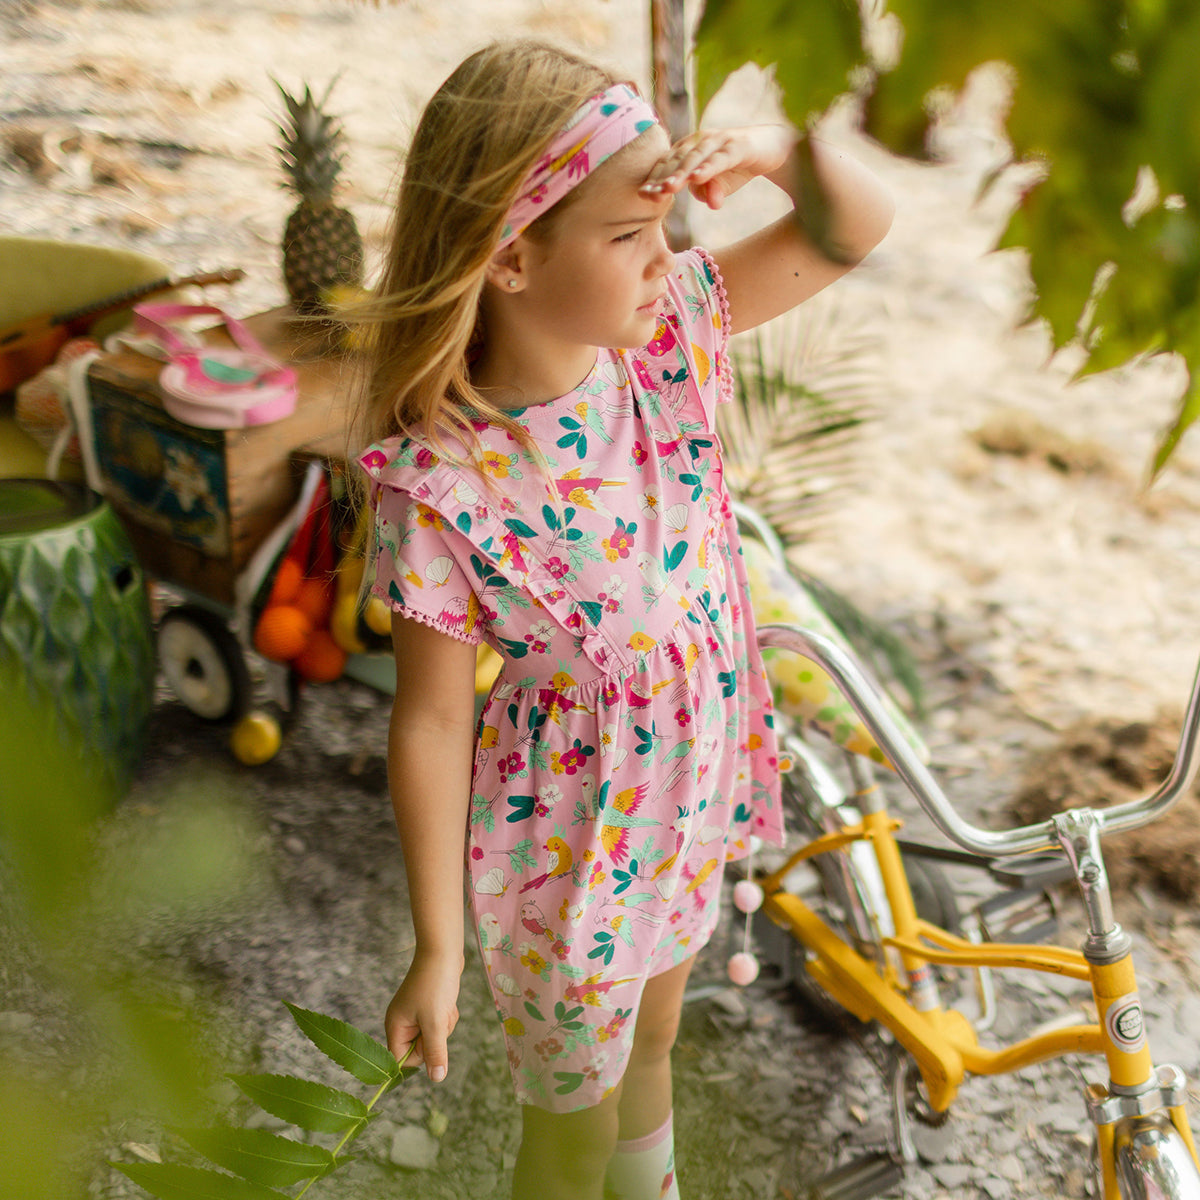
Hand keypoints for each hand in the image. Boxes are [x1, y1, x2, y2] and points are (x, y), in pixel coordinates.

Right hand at [384, 948, 463, 1082]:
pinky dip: (447, 1015)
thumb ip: (435, 1052)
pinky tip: (448, 1000)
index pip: (401, 1060)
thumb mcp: (436, 1021)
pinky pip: (440, 1022)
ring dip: (444, 1024)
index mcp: (395, 1026)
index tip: (431, 1039)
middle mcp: (402, 1021)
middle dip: (437, 1036)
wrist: (443, 950)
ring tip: (444, 1005)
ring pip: (434, 1036)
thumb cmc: (435, 984)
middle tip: (439, 1016)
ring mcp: (415, 1013)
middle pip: (420, 1048)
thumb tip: (436, 1078)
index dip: (419, 1055)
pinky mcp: (428, 1006)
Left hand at [640, 125, 793, 209]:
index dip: (654, 179)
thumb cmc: (737, 167)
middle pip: (676, 161)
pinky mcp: (738, 145)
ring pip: (695, 158)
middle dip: (661, 178)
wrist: (772, 148)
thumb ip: (707, 193)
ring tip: (668, 189)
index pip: (667, 165)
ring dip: (681, 174)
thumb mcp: (720, 186)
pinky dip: (708, 168)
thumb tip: (710, 203)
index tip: (641, 196)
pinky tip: (697, 178)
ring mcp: (719, 141)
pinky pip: (720, 158)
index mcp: (689, 150)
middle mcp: (700, 141)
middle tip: (647, 195)